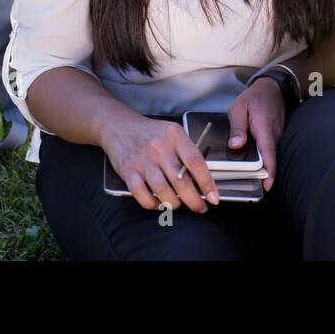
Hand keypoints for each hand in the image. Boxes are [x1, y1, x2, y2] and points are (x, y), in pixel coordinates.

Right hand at [104, 114, 220, 212]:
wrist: (120, 126)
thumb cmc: (151, 133)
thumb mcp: (173, 134)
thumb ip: (186, 153)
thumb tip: (202, 181)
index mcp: (175, 136)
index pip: (195, 162)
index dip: (207, 183)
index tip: (213, 197)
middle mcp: (159, 147)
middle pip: (180, 180)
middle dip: (194, 200)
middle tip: (199, 207)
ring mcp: (143, 159)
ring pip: (162, 190)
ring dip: (174, 203)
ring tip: (178, 204)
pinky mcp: (128, 170)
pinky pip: (141, 194)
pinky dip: (151, 203)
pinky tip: (157, 203)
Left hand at [227, 77, 284, 191]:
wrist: (272, 88)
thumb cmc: (254, 97)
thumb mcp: (239, 108)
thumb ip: (237, 127)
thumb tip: (235, 145)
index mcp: (264, 128)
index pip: (269, 154)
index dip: (270, 172)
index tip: (266, 186)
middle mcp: (274, 135)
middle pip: (270, 160)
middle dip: (263, 175)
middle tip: (251, 186)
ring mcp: (277, 137)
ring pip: (271, 156)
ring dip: (263, 167)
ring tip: (250, 176)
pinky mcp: (276, 137)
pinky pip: (270, 151)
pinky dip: (264, 158)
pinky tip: (253, 162)